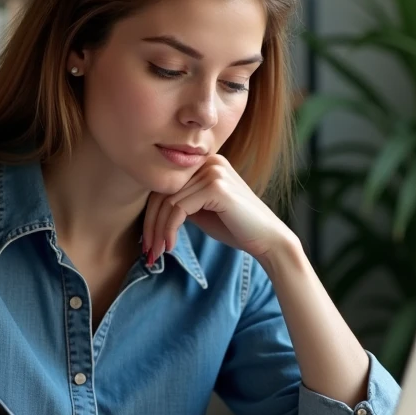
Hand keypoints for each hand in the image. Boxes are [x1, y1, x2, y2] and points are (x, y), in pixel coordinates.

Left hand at [144, 154, 290, 262]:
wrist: (268, 239)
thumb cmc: (235, 227)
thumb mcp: (201, 210)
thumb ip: (180, 202)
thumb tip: (150, 210)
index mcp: (206, 164)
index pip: (166, 185)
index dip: (151, 214)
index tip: (147, 240)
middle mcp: (209, 162)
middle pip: (163, 191)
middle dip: (151, 224)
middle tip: (147, 250)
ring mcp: (214, 172)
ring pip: (168, 202)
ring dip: (158, 231)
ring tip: (156, 252)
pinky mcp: (216, 187)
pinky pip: (179, 208)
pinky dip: (169, 229)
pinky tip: (170, 245)